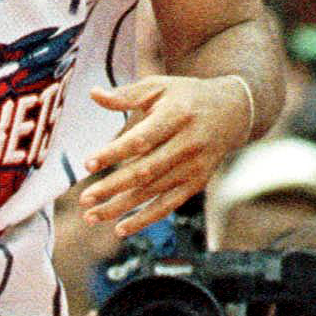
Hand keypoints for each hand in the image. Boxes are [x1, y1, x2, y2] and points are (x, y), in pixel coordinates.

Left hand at [80, 73, 250, 236]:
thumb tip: (93, 94)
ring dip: (120, 207)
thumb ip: (126, 95)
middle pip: (145, 171)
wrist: (231, 112)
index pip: (141, 139)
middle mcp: (188, 144)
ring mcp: (194, 167)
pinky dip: (144, 219)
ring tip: (91, 216)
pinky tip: (120, 228)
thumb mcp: (159, 86)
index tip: (87, 164)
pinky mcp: (196, 183)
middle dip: (112, 187)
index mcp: (176, 116)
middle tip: (84, 199)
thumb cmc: (185, 97)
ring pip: (153, 192)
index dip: (114, 153)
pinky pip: (168, 205)